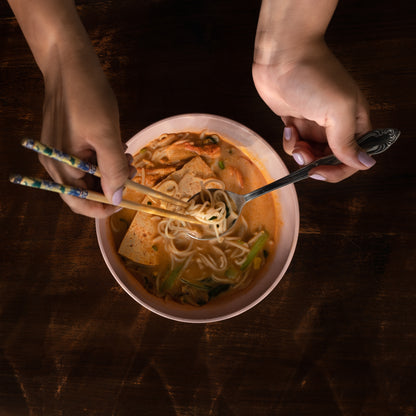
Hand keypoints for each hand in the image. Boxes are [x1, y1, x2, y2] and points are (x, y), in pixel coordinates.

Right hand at [40, 45, 133, 217]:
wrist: (70, 60)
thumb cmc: (86, 95)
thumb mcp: (106, 134)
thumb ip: (112, 169)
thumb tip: (116, 198)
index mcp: (59, 165)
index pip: (79, 203)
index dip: (103, 208)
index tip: (125, 203)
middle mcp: (55, 162)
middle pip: (85, 190)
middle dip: (111, 185)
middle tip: (132, 172)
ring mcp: (60, 151)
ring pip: (89, 175)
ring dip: (111, 171)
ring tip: (128, 158)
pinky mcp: (68, 140)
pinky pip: (88, 160)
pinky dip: (105, 159)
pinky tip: (119, 148)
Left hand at [253, 40, 373, 181]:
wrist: (282, 56)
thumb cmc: (314, 77)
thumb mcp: (337, 111)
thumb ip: (348, 141)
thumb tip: (366, 164)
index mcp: (355, 122)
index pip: (354, 157)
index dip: (339, 170)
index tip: (320, 171)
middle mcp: (337, 125)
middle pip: (330, 159)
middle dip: (316, 162)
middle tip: (303, 154)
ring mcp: (315, 124)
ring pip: (311, 154)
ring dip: (300, 154)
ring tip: (294, 137)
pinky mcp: (296, 121)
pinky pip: (295, 143)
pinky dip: (290, 141)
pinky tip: (287, 127)